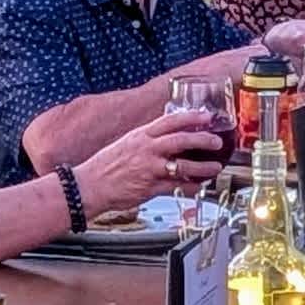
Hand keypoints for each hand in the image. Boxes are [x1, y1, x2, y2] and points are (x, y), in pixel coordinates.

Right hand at [80, 108, 233, 213]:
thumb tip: (166, 136)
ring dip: (203, 167)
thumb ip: (146, 140)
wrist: (88, 186)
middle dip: (203, 139)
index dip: (191, 117)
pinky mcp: (150, 188)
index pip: (170, 120)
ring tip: (215, 167)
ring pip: (183, 166)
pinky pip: (177, 187)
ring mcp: (150, 169)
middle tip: (216, 141)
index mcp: (141, 135)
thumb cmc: (104, 166)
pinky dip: (191, 187)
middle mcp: (147, 150)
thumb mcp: (126, 144)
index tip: (206, 116)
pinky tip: (200, 187)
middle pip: (181, 140)